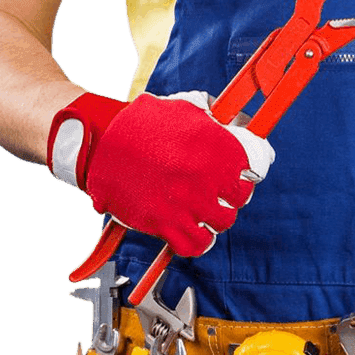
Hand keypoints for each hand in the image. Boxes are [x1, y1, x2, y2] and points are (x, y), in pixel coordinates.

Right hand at [47, 90, 274, 256]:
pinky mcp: (166, 224)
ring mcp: (188, 203)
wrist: (100, 143)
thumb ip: (214, 120)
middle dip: (230, 194)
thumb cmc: (140, 124)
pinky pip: (197, 244)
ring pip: (223, 222)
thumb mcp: (184, 109)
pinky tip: (192, 228)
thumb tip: (239, 123)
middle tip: (216, 190)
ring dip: (216, 216)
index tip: (240, 173)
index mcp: (216, 146)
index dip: (247, 171)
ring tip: (202, 208)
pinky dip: (198, 240)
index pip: (255, 168)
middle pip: (240, 198)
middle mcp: (206, 176)